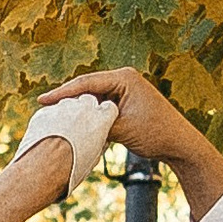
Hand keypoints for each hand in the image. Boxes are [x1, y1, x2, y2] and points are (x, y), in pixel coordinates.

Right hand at [57, 64, 222, 215]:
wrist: (179, 144)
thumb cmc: (155, 134)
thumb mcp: (121, 129)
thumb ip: (96, 122)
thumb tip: (74, 122)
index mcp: (125, 77)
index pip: (86, 83)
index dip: (63, 93)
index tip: (43, 100)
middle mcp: (125, 78)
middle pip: (88, 87)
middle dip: (68, 98)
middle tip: (43, 107)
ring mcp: (126, 89)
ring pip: (94, 97)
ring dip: (79, 107)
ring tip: (55, 115)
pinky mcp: (127, 101)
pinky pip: (102, 104)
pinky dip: (90, 113)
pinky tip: (75, 121)